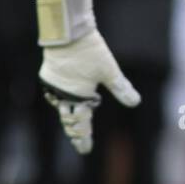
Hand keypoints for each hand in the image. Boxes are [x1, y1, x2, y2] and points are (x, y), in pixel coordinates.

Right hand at [39, 31, 140, 153]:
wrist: (67, 34)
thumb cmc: (90, 52)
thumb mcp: (110, 71)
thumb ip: (122, 88)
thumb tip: (136, 102)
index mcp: (77, 98)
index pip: (81, 124)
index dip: (84, 137)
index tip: (85, 150)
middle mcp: (62, 95)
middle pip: (68, 118)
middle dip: (75, 130)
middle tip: (79, 140)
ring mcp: (53, 85)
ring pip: (61, 106)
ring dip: (68, 114)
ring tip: (74, 123)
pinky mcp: (48, 74)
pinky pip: (55, 93)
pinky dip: (62, 99)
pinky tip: (65, 98)